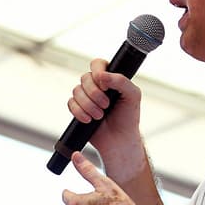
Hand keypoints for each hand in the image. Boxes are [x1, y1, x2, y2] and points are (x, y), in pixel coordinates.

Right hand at [66, 59, 144, 180]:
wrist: (119, 140)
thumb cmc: (128, 118)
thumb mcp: (133, 96)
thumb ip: (121, 81)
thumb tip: (102, 76)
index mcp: (110, 78)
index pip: (97, 64)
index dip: (98, 72)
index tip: (105, 86)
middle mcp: (97, 85)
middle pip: (85, 78)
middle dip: (94, 93)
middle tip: (106, 105)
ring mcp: (86, 97)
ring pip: (76, 91)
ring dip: (88, 105)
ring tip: (99, 116)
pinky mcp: (78, 109)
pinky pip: (71, 104)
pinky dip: (79, 112)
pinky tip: (89, 120)